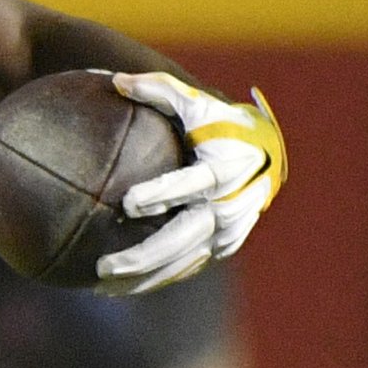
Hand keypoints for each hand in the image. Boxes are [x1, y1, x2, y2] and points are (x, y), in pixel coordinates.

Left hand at [96, 71, 286, 295]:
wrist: (267, 153)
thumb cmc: (220, 124)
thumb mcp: (195, 103)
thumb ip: (158, 90)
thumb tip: (114, 80)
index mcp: (224, 168)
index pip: (190, 184)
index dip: (162, 193)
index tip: (127, 202)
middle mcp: (229, 204)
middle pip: (183, 237)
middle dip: (144, 255)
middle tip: (103, 266)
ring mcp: (229, 230)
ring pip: (183, 261)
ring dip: (144, 278)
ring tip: (101, 287)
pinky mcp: (225, 246)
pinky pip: (189, 266)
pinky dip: (158, 278)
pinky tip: (122, 287)